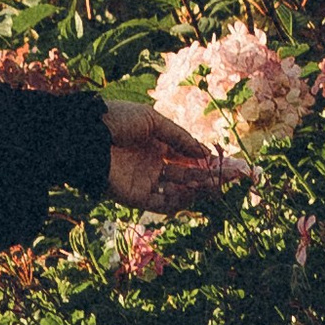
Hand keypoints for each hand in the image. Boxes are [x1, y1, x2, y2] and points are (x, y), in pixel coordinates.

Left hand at [102, 102, 241, 212]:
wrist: (89, 135)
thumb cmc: (118, 120)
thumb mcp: (153, 120)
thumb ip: (179, 137)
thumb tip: (204, 152)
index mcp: (156, 143)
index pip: (188, 155)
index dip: (209, 160)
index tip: (231, 163)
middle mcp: (153, 164)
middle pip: (188, 174)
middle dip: (212, 176)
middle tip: (235, 177)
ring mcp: (145, 181)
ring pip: (179, 190)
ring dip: (199, 188)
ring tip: (217, 183)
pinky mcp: (136, 197)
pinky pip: (162, 204)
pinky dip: (180, 201)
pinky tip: (195, 193)